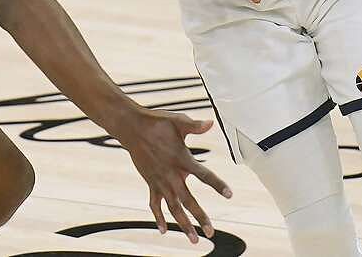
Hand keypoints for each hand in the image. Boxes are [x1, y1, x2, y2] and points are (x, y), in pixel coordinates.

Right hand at [112, 109, 232, 243]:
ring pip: (173, 208)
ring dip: (183, 224)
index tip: (229, 194)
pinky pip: (155, 204)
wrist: (132, 129)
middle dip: (200, 218)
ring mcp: (160, 181)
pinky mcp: (151, 183)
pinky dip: (159, 217)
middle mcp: (171, 175)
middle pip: (189, 201)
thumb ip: (195, 126)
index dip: (218, 185)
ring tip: (194, 239)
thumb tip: (210, 123)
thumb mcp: (178, 122)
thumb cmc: (157, 123)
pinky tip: (163, 230)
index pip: (205, 175)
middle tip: (211, 232)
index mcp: (182, 160)